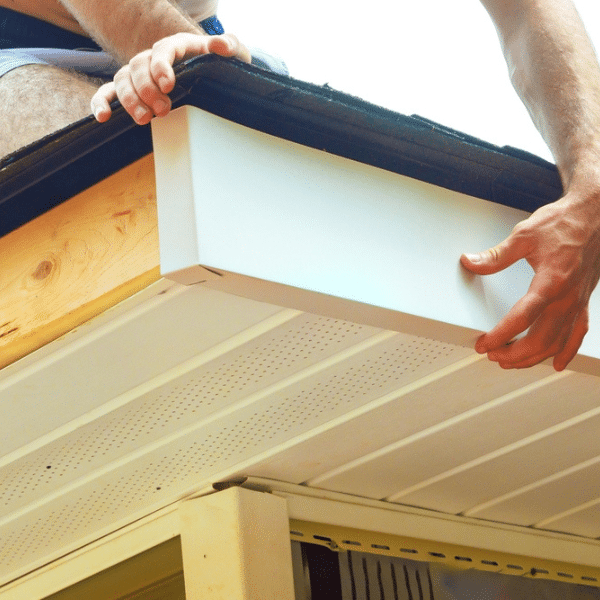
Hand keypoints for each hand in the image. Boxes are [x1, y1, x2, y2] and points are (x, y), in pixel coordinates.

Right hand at [91, 32, 250, 123]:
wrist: (214, 77)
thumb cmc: (222, 67)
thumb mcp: (235, 56)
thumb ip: (230, 47)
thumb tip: (220, 45)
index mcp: (178, 46)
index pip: (163, 50)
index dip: (162, 66)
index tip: (168, 84)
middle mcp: (155, 57)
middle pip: (139, 67)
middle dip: (148, 89)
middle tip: (163, 109)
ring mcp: (141, 74)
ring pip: (123, 80)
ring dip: (129, 100)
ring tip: (144, 118)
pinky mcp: (133, 90)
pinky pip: (110, 92)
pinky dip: (102, 102)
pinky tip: (103, 117)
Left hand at [460, 192, 599, 369]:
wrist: (595, 215)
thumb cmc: (562, 223)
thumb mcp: (523, 235)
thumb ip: (496, 255)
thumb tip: (470, 262)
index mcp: (551, 281)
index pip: (522, 318)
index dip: (501, 335)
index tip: (484, 344)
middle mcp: (567, 297)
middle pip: (541, 338)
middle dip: (514, 353)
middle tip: (492, 355)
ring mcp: (578, 302)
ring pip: (557, 342)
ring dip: (533, 357)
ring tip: (510, 362)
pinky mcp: (584, 301)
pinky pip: (577, 334)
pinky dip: (566, 352)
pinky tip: (556, 363)